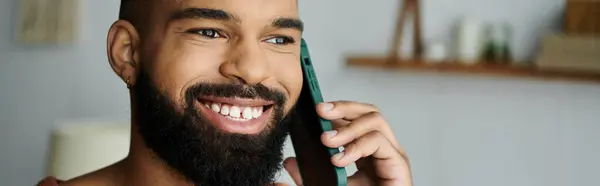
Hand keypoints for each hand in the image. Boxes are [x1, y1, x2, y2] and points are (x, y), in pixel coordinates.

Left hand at [277, 101, 411, 185]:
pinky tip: (340, 158)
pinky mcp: (398, 165)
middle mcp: (382, 150)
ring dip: (348, 126)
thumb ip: (308, 178)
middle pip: (368, 112)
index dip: (337, 109)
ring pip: (375, 120)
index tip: (315, 109)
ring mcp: (392, 155)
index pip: (355, 118)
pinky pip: (379, 142)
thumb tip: (289, 163)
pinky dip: (357, 145)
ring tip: (326, 141)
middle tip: (320, 112)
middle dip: (343, 107)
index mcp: (367, 152)